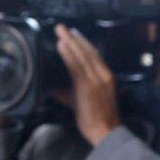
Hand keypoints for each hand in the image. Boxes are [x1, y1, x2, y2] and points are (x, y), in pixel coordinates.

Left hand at [55, 24, 119, 145]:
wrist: (105, 132)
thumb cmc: (95, 117)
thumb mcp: (85, 99)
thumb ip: (71, 89)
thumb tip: (53, 86)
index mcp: (106, 76)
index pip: (94, 55)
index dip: (83, 43)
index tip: (74, 34)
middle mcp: (103, 75)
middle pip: (88, 51)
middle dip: (74, 38)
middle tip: (62, 28)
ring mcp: (96, 80)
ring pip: (82, 56)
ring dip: (69, 42)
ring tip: (60, 33)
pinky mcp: (88, 86)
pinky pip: (77, 67)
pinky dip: (69, 55)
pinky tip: (61, 47)